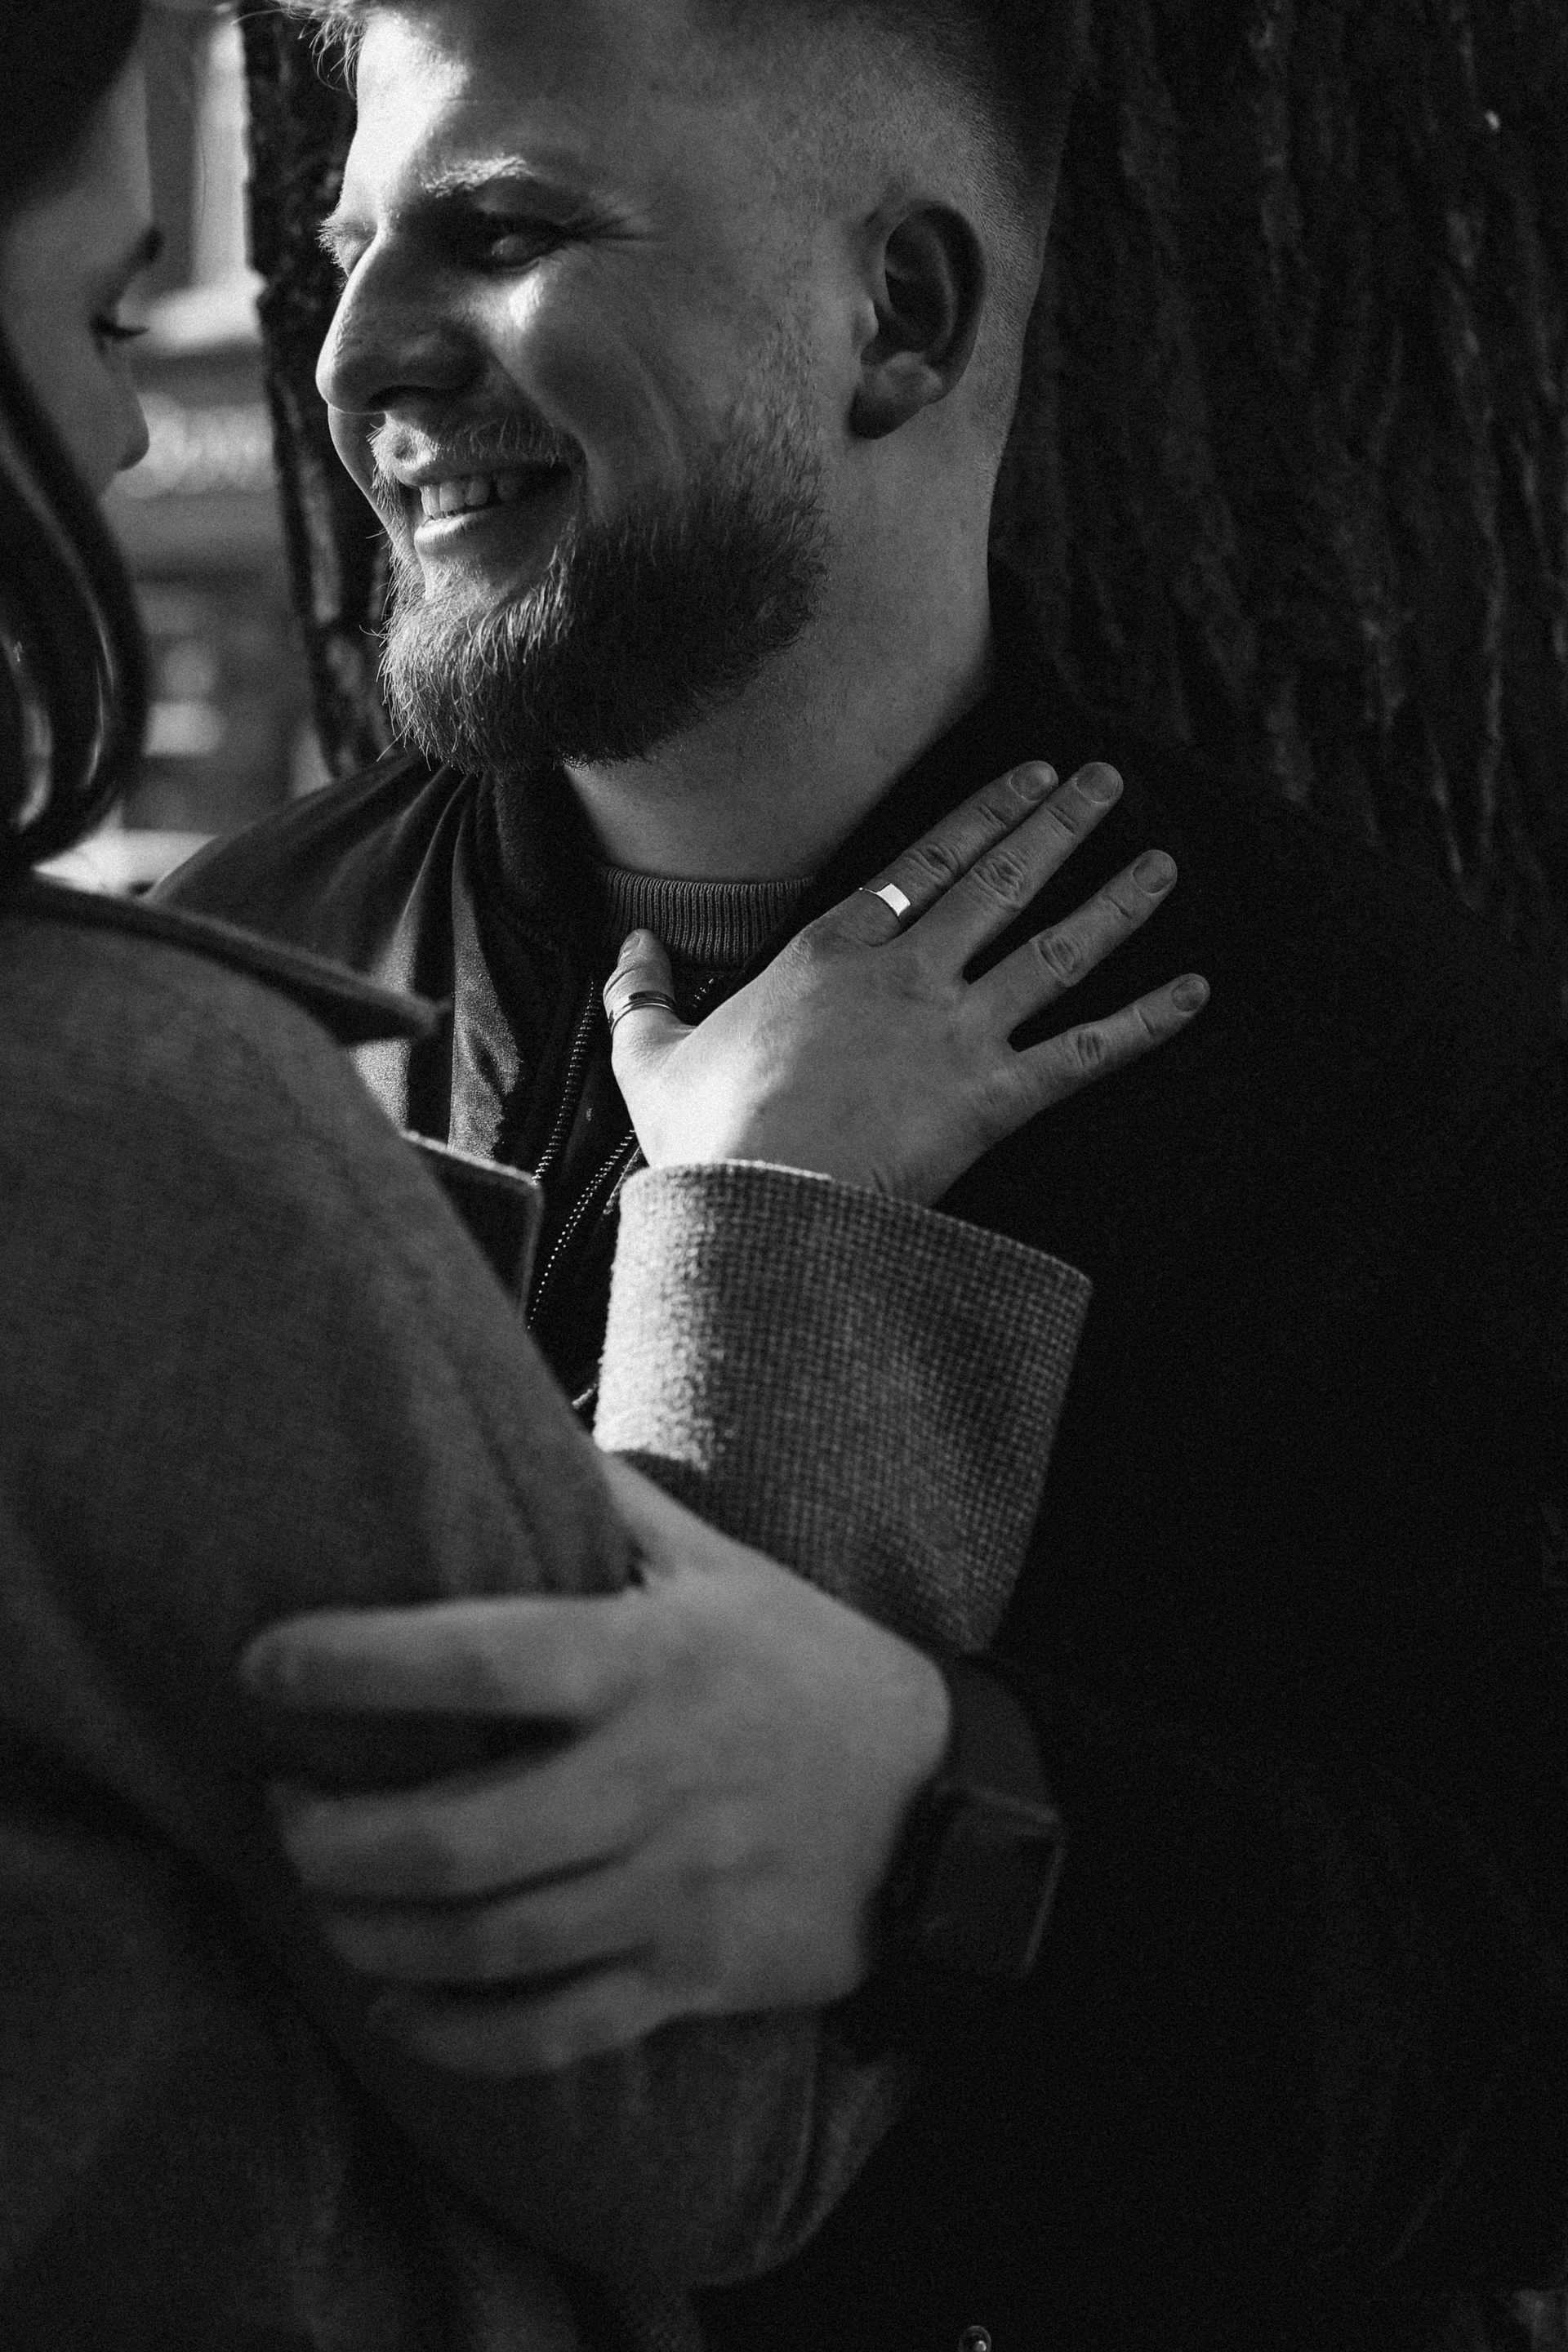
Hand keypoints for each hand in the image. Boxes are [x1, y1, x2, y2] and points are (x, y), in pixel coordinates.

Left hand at [239, 1457, 951, 2075]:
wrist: (945, 1802)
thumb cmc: (808, 1664)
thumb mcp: (722, 1564)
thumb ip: (611, 1502)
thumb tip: (509, 1411)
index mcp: (649, 1664)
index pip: (478, 1661)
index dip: (356, 1666)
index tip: (265, 1666)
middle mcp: (652, 1782)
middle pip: (456, 1839)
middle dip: (334, 1839)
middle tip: (282, 1809)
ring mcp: (671, 1892)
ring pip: (486, 1943)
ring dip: (371, 1933)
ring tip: (320, 1897)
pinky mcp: (689, 1977)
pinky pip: (552, 2030)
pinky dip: (457, 2035)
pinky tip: (396, 2006)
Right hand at [604, 759, 1207, 1204]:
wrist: (760, 1203)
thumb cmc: (707, 1139)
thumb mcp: (651, 1058)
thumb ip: (642, 997)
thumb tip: (627, 950)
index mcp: (831, 951)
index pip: (924, 860)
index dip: (984, 813)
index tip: (1030, 775)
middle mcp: (907, 973)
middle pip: (1000, 881)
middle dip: (1059, 825)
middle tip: (1107, 782)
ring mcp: (956, 1031)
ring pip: (1054, 949)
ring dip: (1114, 903)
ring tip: (1164, 862)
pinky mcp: (992, 1098)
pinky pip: (1085, 1054)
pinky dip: (1144, 1023)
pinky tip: (1195, 993)